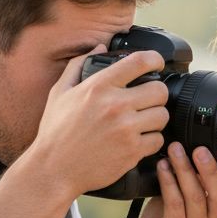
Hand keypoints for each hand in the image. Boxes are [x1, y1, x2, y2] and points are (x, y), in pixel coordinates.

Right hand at [21, 46, 170, 197]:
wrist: (54, 169)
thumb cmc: (55, 132)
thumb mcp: (60, 92)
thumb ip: (78, 65)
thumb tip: (99, 47)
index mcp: (99, 87)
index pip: (140, 62)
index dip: (154, 60)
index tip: (156, 64)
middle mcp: (115, 105)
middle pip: (160, 91)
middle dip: (157, 95)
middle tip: (148, 100)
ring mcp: (126, 130)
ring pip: (162, 116)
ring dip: (155, 118)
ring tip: (142, 122)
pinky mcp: (132, 152)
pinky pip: (158, 140)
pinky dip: (151, 141)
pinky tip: (137, 140)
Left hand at [124, 142, 216, 217]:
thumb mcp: (186, 202)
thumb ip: (193, 182)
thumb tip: (191, 150)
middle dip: (210, 170)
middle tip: (199, 150)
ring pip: (195, 196)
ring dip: (184, 169)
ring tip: (175, 150)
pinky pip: (174, 203)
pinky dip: (168, 181)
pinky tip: (162, 167)